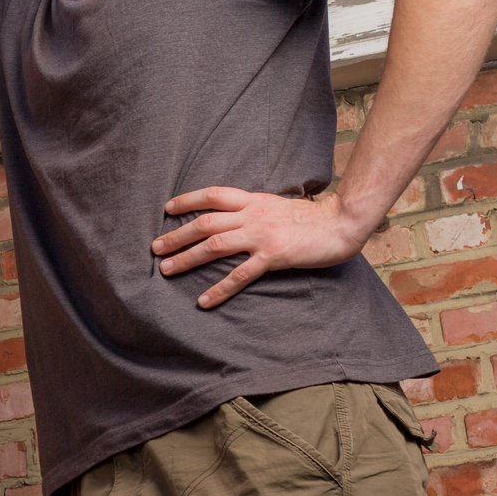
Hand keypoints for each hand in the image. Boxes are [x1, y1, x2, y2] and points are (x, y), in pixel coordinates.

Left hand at [152, 187, 370, 308]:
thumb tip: (234, 218)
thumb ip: (254, 210)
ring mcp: (261, 235)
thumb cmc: (311, 217)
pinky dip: (219, 288)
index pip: (213, 195)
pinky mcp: (273, 256)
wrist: (341, 222)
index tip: (168, 208)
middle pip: (205, 222)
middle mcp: (252, 214)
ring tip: (166, 269)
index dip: (188, 200)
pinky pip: (240, 275)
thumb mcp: (276, 205)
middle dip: (177, 235)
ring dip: (187, 258)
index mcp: (253, 200)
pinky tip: (204, 300)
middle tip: (155, 248)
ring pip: (214, 245)